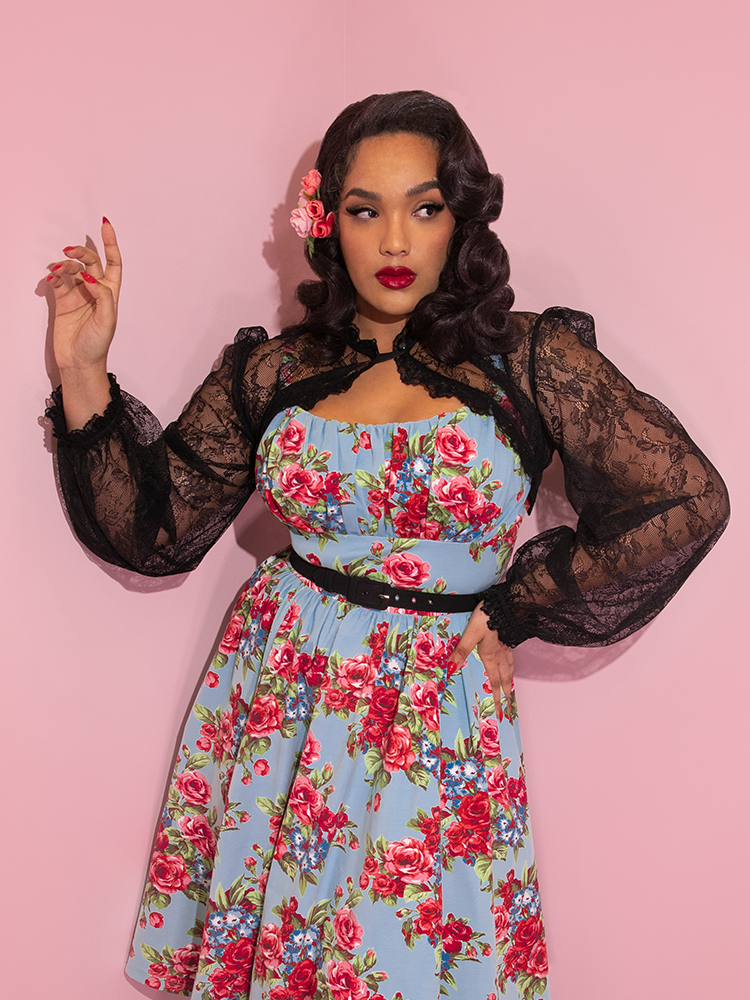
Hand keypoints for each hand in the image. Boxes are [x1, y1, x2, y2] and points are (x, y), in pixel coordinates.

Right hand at [45, 218, 122, 427]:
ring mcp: (77, 295)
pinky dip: (53, 275)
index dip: (110, 243)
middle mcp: (94, 291)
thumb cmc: (97, 345)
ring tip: (57, 270)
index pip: (113, 263)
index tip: (104, 224)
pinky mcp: (62, 302)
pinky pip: (57, 281)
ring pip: (71, 269)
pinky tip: (51, 278)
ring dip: (64, 265)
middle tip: (69, 251)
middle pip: (89, 261)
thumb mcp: (107, 320)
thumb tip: (90, 277)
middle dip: (80, 252)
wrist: (79, 362)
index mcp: (110, 293)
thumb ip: (102, 296)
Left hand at [451, 602, 513, 717]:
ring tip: (511, 688)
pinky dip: (512, 664)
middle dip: (506, 692)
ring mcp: (507, 646)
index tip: (500, 710)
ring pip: (510, 667)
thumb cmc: (489, 618)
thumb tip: (451, 668)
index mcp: (491, 656)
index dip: (497, 696)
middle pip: (505, 677)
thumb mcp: (471, 634)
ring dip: (510, 679)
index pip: (495, 681)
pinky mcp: (510, 637)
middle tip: (508, 705)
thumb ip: (461, 650)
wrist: (507, 604)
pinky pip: (512, 657)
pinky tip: (510, 661)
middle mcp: (501, 654)